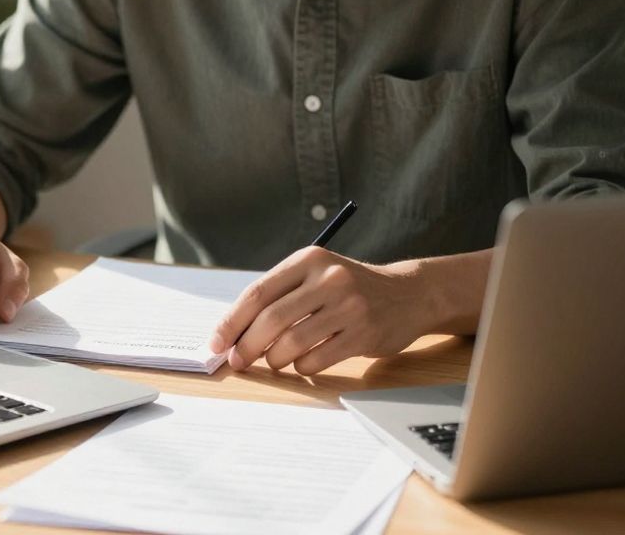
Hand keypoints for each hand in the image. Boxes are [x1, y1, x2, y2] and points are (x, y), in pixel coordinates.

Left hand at [209, 247, 435, 375]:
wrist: (408, 294)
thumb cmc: (349, 289)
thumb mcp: (317, 276)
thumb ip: (280, 297)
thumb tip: (233, 333)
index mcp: (309, 259)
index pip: (258, 292)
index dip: (232, 322)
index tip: (217, 343)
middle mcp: (329, 278)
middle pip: (271, 319)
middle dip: (247, 346)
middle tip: (238, 361)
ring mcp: (349, 305)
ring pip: (292, 342)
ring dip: (275, 359)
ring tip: (275, 360)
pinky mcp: (364, 332)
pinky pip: (317, 358)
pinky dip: (302, 366)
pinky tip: (303, 362)